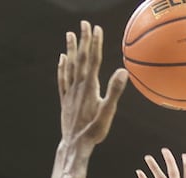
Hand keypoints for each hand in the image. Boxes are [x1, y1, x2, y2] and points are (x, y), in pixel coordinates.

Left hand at [58, 22, 127, 150]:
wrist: (74, 145)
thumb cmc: (93, 131)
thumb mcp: (108, 113)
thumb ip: (115, 91)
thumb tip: (123, 72)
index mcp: (89, 88)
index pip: (94, 60)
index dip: (95, 43)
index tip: (96, 28)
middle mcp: (78, 87)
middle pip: (81, 59)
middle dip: (84, 41)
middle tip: (84, 24)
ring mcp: (70, 92)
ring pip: (70, 66)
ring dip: (71, 49)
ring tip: (70, 35)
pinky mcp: (65, 99)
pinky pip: (62, 79)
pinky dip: (62, 67)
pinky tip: (62, 59)